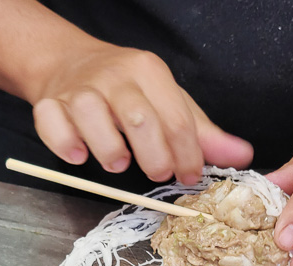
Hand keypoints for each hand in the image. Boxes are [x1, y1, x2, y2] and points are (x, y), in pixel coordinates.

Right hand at [32, 43, 252, 183]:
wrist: (70, 63)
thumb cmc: (131, 91)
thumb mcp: (171, 104)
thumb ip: (204, 134)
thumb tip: (243, 156)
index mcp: (149, 72)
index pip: (176, 118)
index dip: (188, 154)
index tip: (189, 176)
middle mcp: (114, 76)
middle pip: (138, 119)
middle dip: (154, 156)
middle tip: (158, 174)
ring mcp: (79, 89)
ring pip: (92, 117)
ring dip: (109, 151)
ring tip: (119, 164)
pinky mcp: (49, 103)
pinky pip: (51, 122)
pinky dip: (64, 143)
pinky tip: (79, 155)